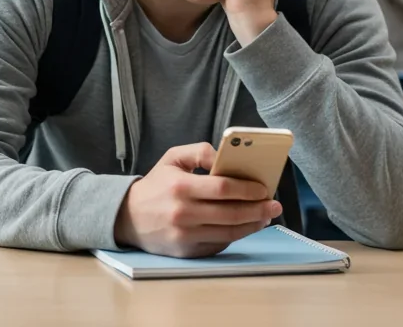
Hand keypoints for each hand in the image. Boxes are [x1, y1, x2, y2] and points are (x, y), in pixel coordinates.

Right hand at [113, 143, 281, 257]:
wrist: (128, 217)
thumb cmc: (156, 185)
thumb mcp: (172, 158)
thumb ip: (200, 151)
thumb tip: (227, 158)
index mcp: (180, 186)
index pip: (223, 188)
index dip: (247, 189)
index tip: (264, 188)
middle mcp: (182, 213)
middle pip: (231, 213)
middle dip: (258, 209)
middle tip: (274, 205)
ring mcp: (185, 235)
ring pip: (229, 232)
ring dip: (253, 225)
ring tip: (266, 217)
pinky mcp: (187, 251)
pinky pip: (219, 244)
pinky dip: (235, 236)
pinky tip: (245, 226)